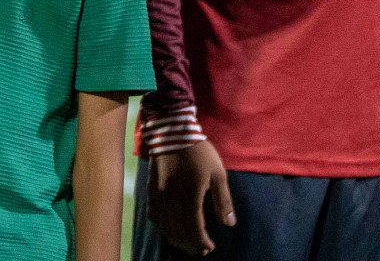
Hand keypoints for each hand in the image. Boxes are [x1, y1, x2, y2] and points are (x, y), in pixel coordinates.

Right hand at [148, 140, 235, 254]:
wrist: (172, 131)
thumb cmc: (199, 151)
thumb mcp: (218, 173)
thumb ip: (223, 200)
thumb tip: (229, 224)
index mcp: (190, 194)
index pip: (194, 228)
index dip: (202, 241)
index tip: (211, 247)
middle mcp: (171, 197)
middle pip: (178, 231)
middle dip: (190, 244)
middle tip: (200, 250)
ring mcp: (159, 194)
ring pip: (164, 225)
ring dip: (176, 239)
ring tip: (186, 244)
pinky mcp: (151, 189)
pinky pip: (153, 215)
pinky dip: (162, 227)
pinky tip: (168, 230)